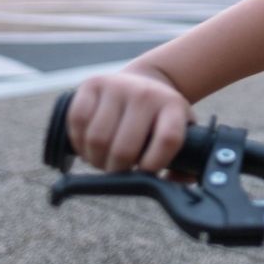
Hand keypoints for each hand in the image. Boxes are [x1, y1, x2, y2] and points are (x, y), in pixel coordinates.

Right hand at [66, 71, 193, 173]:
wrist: (144, 81)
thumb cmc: (160, 118)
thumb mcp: (181, 131)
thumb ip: (186, 162)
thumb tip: (171, 182)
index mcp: (173, 106)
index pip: (168, 140)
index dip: (153, 164)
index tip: (145, 171)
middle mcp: (146, 93)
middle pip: (124, 148)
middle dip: (116, 170)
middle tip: (117, 170)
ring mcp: (118, 86)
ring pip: (97, 139)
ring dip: (95, 159)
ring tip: (102, 158)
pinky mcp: (92, 84)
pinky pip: (77, 121)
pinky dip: (78, 141)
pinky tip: (87, 144)